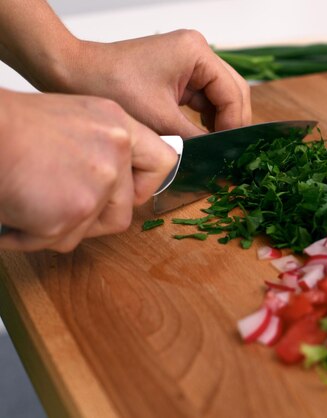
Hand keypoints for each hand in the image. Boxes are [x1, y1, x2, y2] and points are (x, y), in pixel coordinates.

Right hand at [0, 89, 176, 251]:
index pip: (162, 162)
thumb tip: (116, 184)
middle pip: (123, 211)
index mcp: (116, 124)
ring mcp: (99, 181)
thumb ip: (100, 149)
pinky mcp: (74, 210)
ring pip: (89, 230)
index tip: (127, 193)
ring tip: (27, 203)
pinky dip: (30, 236)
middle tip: (58, 207)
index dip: (146, 186)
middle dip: (90, 220)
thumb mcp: (69, 121)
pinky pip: (58, 240)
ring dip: (57, 228)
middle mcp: (115, 150)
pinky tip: (12, 214)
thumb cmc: (8, 128)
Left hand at [59, 30, 250, 136]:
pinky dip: (205, 119)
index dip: (235, 125)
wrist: (73, 73)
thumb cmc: (108, 85)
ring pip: (220, 97)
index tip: (229, 152)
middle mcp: (197, 53)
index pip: (233, 93)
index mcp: (197, 53)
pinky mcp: (178, 75)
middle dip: (231, 123)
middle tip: (227, 153)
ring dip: (220, 123)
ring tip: (215, 149)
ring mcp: (189, 63)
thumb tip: (218, 157)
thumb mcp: (159, 119)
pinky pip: (203, 99)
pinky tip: (202, 138)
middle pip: (232, 92)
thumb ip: (195, 138)